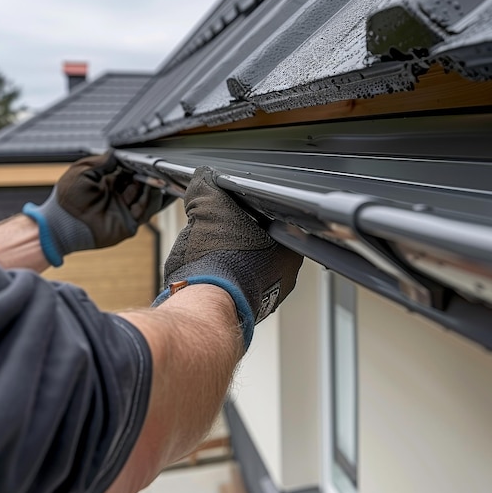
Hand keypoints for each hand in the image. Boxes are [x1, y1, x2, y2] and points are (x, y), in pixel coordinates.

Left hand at [23, 152, 171, 265]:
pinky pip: (144, 211)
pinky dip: (148, 199)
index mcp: (107, 184)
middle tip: (150, 166)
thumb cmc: (66, 200)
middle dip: (145, 174)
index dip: (135, 166)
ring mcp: (124, 211)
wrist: (62, 224)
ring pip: (146, 196)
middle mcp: (118, 197)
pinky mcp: (129, 224)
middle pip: (140, 183)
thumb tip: (115, 153)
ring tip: (151, 176)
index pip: (128, 172)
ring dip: (150, 186)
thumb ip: (100, 162)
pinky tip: (148, 188)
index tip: (140, 159)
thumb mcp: (81, 171)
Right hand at [159, 166, 302, 348]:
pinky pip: (235, 288)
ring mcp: (266, 300)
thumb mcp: (209, 210)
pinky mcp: (244, 315)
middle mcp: (284, 278)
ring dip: (228, 259)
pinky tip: (205, 273)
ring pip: (247, 269)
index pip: (275, 221)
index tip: (235, 208)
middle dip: (238, 237)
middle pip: (260, 246)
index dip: (253, 211)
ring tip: (207, 252)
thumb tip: (202, 177)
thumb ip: (206, 188)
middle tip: (217, 230)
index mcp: (288, 249)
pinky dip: (222, 280)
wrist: (203, 308)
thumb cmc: (218, 262)